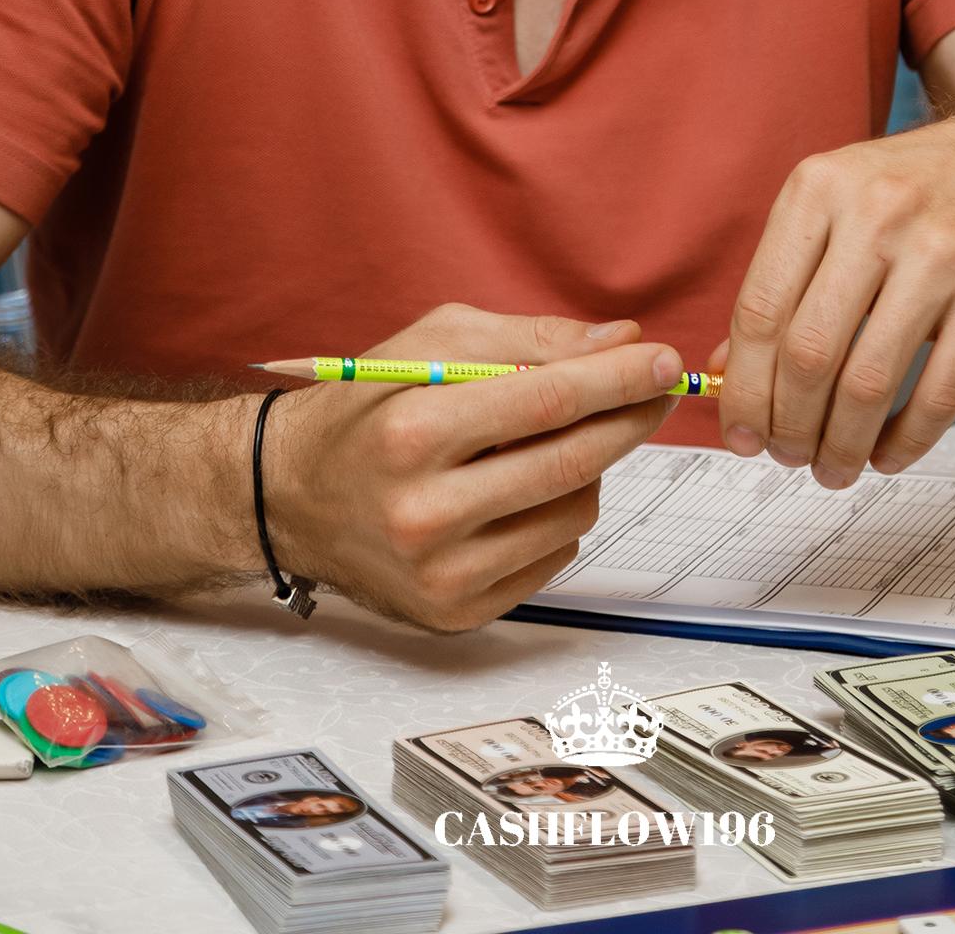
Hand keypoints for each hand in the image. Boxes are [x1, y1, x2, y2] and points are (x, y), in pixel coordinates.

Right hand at [259, 303, 680, 630]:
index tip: (665, 361)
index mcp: (413, 432)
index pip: (547, 402)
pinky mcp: (454, 614)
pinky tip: (525, 490)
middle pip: (571, 462)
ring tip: (557, 441)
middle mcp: (424, 512)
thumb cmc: (366, 409)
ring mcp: (440, 575)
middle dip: (630, 418)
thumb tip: (622, 343)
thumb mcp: (432, 344)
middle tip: (657, 390)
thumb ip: (531, 339)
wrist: (290, 497)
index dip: (618, 380)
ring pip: (574, 514)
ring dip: (590, 469)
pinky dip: (558, 516)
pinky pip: (553, 559)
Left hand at [709, 112, 954, 488]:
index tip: (741, 433)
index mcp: (819, 189)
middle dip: (788, 426)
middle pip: (808, 353)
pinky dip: (906, 441)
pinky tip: (887, 454)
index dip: (744, 388)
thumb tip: (727, 370)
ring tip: (833, 466)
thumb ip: (782, 280)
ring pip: (868, 382)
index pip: (761, 310)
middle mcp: (876, 213)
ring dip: (842, 445)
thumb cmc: (910, 191)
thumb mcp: (833, 206)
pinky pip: (940, 391)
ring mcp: (940, 252)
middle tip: (788, 456)